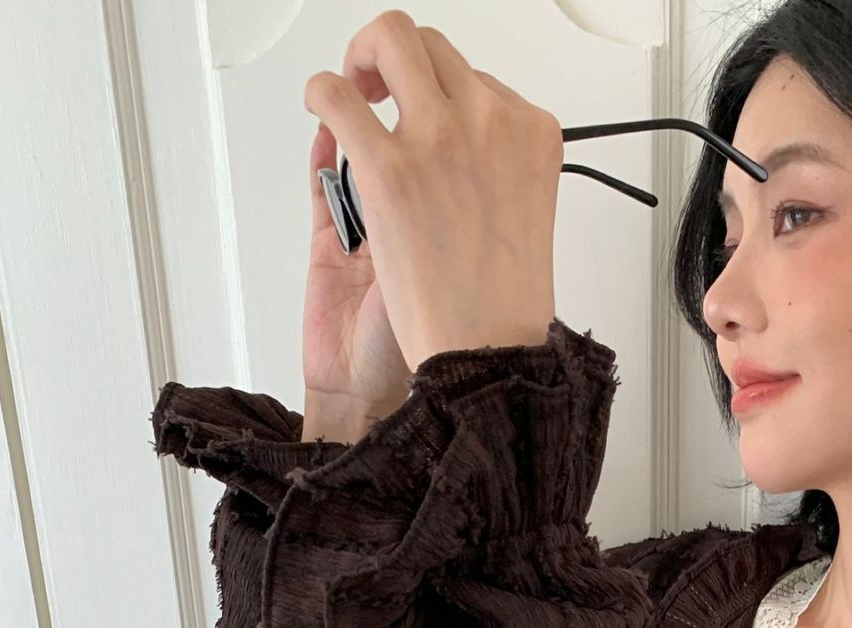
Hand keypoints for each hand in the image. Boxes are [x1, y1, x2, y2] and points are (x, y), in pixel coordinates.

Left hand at [303, 11, 559, 373]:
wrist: (476, 358)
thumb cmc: (489, 308)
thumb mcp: (509, 220)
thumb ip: (488, 176)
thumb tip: (456, 147)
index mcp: (528, 142)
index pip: (476, 85)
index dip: (443, 96)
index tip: (426, 114)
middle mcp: (488, 130)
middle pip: (433, 48)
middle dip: (398, 55)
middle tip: (379, 84)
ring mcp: (438, 142)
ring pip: (392, 45)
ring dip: (365, 57)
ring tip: (353, 90)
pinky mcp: (387, 169)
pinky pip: (339, 98)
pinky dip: (323, 92)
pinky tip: (323, 107)